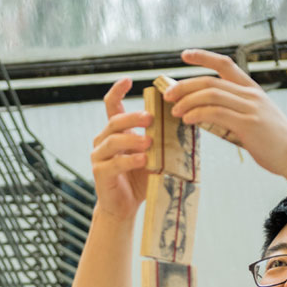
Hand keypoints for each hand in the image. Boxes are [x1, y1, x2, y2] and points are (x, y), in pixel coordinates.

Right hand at [90, 78, 153, 221]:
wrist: (123, 206)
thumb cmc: (139, 179)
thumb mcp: (153, 156)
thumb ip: (161, 141)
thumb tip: (188, 124)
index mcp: (114, 132)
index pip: (111, 106)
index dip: (117, 91)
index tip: (128, 79)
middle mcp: (103, 141)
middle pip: (115, 122)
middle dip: (133, 117)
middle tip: (151, 118)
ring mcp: (99, 157)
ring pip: (113, 141)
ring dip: (133, 140)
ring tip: (149, 143)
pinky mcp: (100, 173)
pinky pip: (114, 163)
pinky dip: (129, 161)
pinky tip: (143, 160)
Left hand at [163, 49, 286, 178]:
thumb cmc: (273, 141)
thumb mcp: (255, 118)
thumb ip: (235, 111)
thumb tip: (206, 114)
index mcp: (251, 90)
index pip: (225, 64)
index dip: (203, 57)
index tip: (184, 55)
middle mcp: (251, 94)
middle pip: (210, 81)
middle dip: (185, 85)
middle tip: (168, 95)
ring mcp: (250, 108)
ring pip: (211, 95)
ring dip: (188, 101)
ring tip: (175, 111)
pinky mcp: (248, 124)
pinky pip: (216, 113)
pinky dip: (197, 114)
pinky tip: (187, 119)